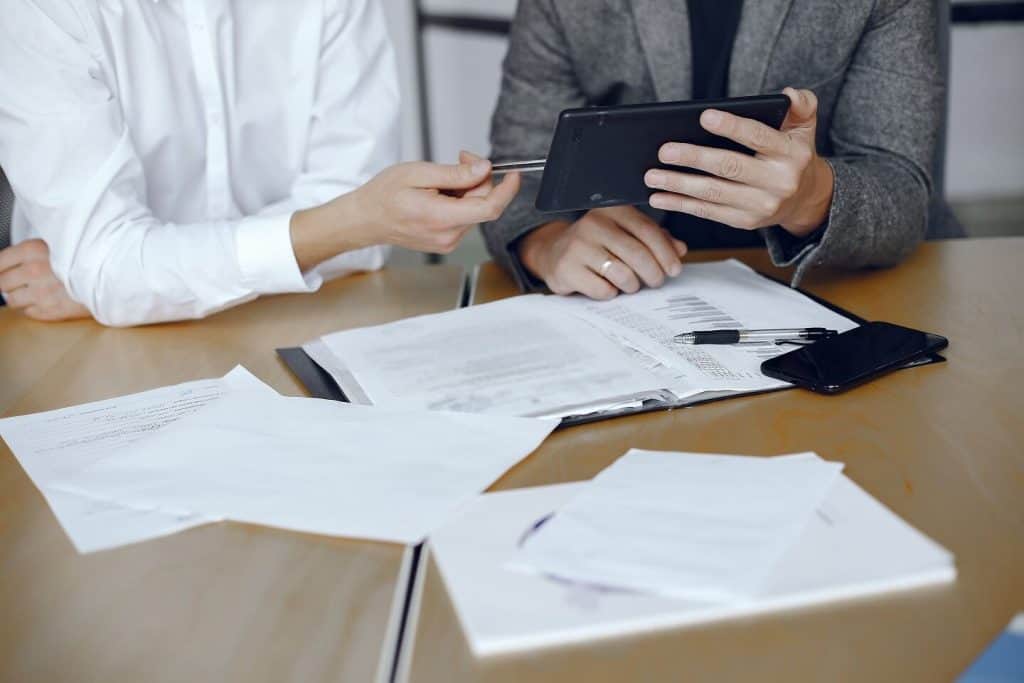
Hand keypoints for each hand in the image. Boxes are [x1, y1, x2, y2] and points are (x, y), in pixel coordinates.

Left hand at [0, 239, 89, 320]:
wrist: (113, 276)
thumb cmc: (86, 260)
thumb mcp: (56, 245)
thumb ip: (28, 254)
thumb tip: (4, 267)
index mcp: (32, 250)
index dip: (2, 269)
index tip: (6, 272)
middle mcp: (33, 271)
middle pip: (2, 283)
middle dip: (11, 283)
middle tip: (26, 281)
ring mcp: (41, 293)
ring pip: (12, 300)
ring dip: (21, 297)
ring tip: (38, 291)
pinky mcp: (50, 311)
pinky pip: (29, 312)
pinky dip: (35, 308)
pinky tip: (49, 300)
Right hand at [290, 152, 520, 269]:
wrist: (365, 219)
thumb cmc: (383, 195)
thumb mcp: (418, 173)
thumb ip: (455, 173)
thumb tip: (484, 168)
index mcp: (441, 218)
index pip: (490, 208)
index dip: (507, 189)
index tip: (514, 173)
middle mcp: (448, 235)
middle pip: (482, 204)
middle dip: (478, 178)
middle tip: (460, 158)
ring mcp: (447, 241)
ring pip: (474, 209)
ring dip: (466, 189)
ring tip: (439, 180)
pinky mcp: (445, 241)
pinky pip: (464, 217)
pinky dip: (459, 201)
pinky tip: (439, 194)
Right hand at [519, 206, 687, 299]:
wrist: (555, 252)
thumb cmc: (597, 245)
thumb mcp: (625, 234)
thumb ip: (654, 239)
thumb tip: (680, 250)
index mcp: (612, 211)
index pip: (647, 231)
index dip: (666, 253)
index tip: (675, 269)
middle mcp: (593, 224)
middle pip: (637, 254)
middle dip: (653, 273)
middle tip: (656, 282)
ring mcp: (578, 246)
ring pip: (622, 274)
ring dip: (632, 285)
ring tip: (630, 284)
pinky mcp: (567, 269)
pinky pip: (603, 290)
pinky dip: (610, 293)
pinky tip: (606, 287)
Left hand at [644, 87, 833, 236]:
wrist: (805, 198)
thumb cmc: (792, 154)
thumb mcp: (803, 127)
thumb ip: (802, 105)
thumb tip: (789, 94)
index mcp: (790, 154)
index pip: (758, 137)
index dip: (731, 127)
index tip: (703, 117)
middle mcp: (778, 182)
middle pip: (729, 167)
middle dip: (694, 158)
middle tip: (664, 151)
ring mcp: (760, 205)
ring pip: (713, 193)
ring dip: (679, 184)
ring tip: (651, 176)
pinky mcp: (744, 222)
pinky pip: (707, 212)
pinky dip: (681, 204)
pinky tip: (659, 197)